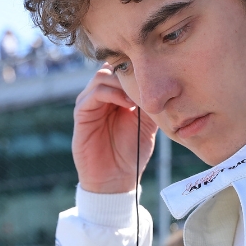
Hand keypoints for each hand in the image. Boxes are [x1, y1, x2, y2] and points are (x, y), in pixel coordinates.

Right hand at [72, 64, 158, 193]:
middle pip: (112, 67)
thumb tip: (164, 84)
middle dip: (129, 72)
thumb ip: (151, 103)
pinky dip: (111, 93)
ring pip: (102, 76)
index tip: (156, 74)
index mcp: (117, 95)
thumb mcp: (148, 124)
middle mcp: (102, 95)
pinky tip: (127, 104)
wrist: (116, 178)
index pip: (123, 69)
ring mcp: (90, 102)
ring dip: (121, 82)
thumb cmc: (132, 152)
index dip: (137, 68)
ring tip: (138, 97)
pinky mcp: (81, 113)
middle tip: (147, 82)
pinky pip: (93, 94)